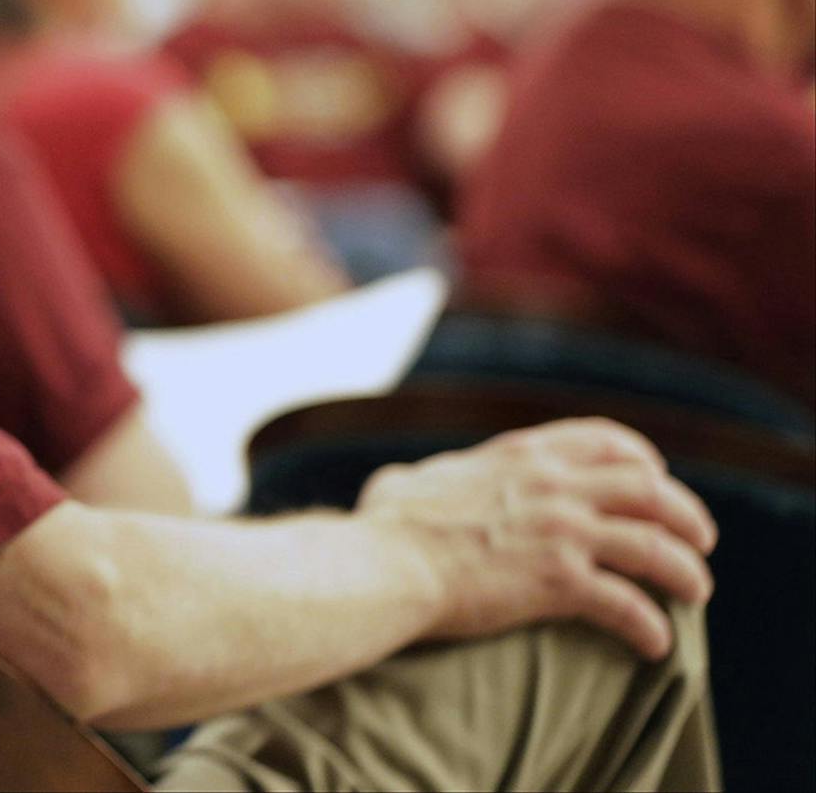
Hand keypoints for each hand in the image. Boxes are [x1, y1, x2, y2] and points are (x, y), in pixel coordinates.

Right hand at [359, 418, 716, 659]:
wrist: (386, 566)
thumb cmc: (386, 526)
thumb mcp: (409, 480)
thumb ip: (429, 477)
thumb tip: (404, 484)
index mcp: (523, 454)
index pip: (606, 440)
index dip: (643, 459)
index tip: (656, 477)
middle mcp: (554, 485)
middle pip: (650, 489)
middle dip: (686, 513)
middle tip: (699, 539)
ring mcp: (562, 531)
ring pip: (656, 545)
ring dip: (686, 570)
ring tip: (696, 591)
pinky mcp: (561, 582)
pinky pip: (629, 605)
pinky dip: (650, 627)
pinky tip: (656, 645)